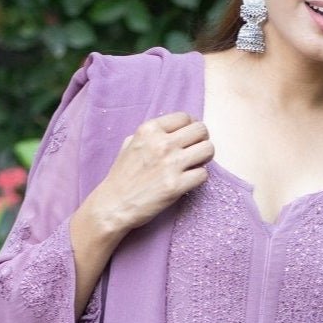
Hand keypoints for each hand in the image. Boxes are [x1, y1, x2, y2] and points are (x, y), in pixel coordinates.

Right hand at [89, 110, 213, 238]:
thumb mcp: (130, 144)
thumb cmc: (122, 175)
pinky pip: (203, 174)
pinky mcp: (176, 185)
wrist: (114, 205)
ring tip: (193, 165)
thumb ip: (152, 134)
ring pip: (208, 149)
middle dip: (201, 140)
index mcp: (149, 130)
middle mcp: (161, 143)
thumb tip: (175, 130)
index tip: (187, 138)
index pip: (185, 117)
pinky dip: (198, 178)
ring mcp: (170, 164)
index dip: (189, 127)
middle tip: (194, 151)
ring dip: (204, 158)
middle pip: (201, 130)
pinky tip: (187, 181)